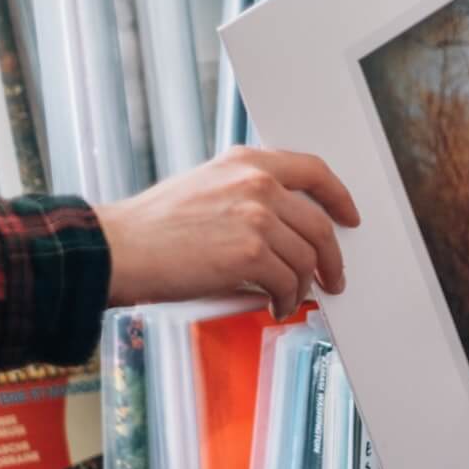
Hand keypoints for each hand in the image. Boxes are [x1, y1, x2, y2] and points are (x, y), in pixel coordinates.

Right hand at [95, 148, 360, 317]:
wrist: (119, 249)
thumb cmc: (153, 226)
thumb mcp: (205, 185)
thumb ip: (245, 191)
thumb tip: (285, 223)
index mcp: (247, 162)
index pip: (314, 170)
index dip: (339, 197)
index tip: (349, 216)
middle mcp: (257, 183)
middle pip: (319, 224)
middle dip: (331, 257)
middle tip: (333, 278)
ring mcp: (257, 217)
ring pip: (306, 258)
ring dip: (304, 286)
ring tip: (291, 298)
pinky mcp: (250, 253)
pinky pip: (289, 283)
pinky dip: (288, 300)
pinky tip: (277, 306)